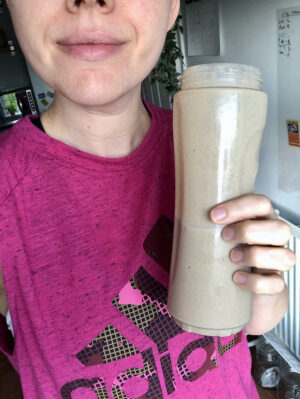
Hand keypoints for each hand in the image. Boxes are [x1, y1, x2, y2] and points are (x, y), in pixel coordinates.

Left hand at [209, 194, 295, 333]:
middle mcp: (274, 240)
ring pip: (285, 256)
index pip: (261, 204)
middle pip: (280, 228)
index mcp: (260, 221)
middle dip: (249, 231)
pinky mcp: (275, 286)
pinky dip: (255, 282)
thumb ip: (210, 226)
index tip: (215, 215)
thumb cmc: (229, 257)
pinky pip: (275, 284)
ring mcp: (277, 264)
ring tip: (233, 258)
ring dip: (256, 255)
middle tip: (225, 236)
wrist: (243, 292)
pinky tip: (237, 279)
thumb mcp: (219, 237)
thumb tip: (182, 216)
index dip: (240, 207)